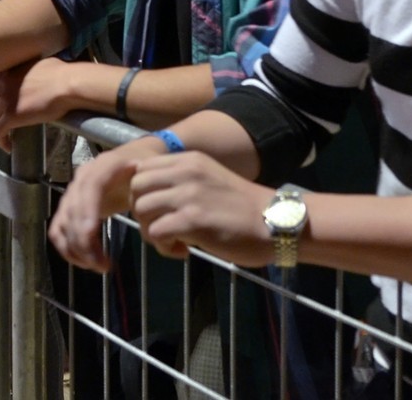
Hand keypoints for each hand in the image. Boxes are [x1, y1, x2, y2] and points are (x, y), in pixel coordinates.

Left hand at [0, 59, 77, 150]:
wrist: (66, 85)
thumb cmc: (61, 73)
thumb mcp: (39, 65)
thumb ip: (29, 69)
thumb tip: (36, 74)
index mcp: (8, 71)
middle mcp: (2, 85)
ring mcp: (5, 101)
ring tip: (4, 135)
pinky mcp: (11, 117)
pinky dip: (1, 141)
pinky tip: (8, 147)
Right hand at [50, 141, 161, 271]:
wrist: (135, 157)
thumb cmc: (145, 168)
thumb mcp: (151, 174)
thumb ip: (149, 193)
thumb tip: (148, 218)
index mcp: (103, 167)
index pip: (88, 188)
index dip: (86, 212)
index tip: (90, 236)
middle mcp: (81, 178)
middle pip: (72, 211)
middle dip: (84, 242)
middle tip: (104, 266)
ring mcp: (72, 194)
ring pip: (63, 224)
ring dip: (76, 249)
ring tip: (99, 266)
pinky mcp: (69, 208)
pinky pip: (58, 230)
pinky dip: (66, 248)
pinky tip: (85, 262)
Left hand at [129, 151, 277, 265]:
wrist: (276, 223)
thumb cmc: (243, 207)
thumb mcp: (208, 179)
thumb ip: (181, 180)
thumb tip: (151, 195)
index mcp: (188, 160)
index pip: (141, 169)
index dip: (143, 193)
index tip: (159, 210)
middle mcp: (185, 172)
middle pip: (136, 188)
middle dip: (142, 212)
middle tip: (161, 227)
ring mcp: (188, 195)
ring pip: (141, 210)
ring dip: (150, 231)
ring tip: (172, 240)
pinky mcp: (193, 220)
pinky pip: (156, 233)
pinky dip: (164, 247)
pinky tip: (183, 250)